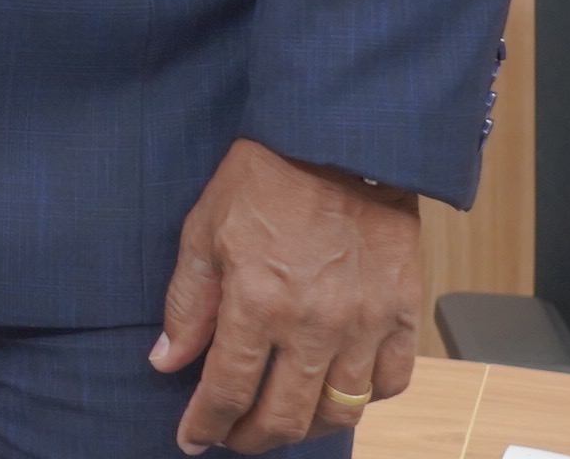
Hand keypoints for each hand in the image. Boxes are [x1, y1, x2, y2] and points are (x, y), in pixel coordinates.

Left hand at [150, 139, 421, 450]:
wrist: (340, 140)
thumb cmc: (265, 178)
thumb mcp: (205, 231)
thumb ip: (187, 303)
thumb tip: (166, 361)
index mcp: (258, 301)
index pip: (227, 389)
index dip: (206, 424)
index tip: (192, 438)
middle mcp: (314, 323)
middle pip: (285, 416)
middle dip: (251, 438)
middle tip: (232, 437)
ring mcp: (365, 323)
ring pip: (340, 412)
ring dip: (305, 429)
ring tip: (280, 421)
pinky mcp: (403, 313)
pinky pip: (391, 383)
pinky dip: (365, 400)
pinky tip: (336, 392)